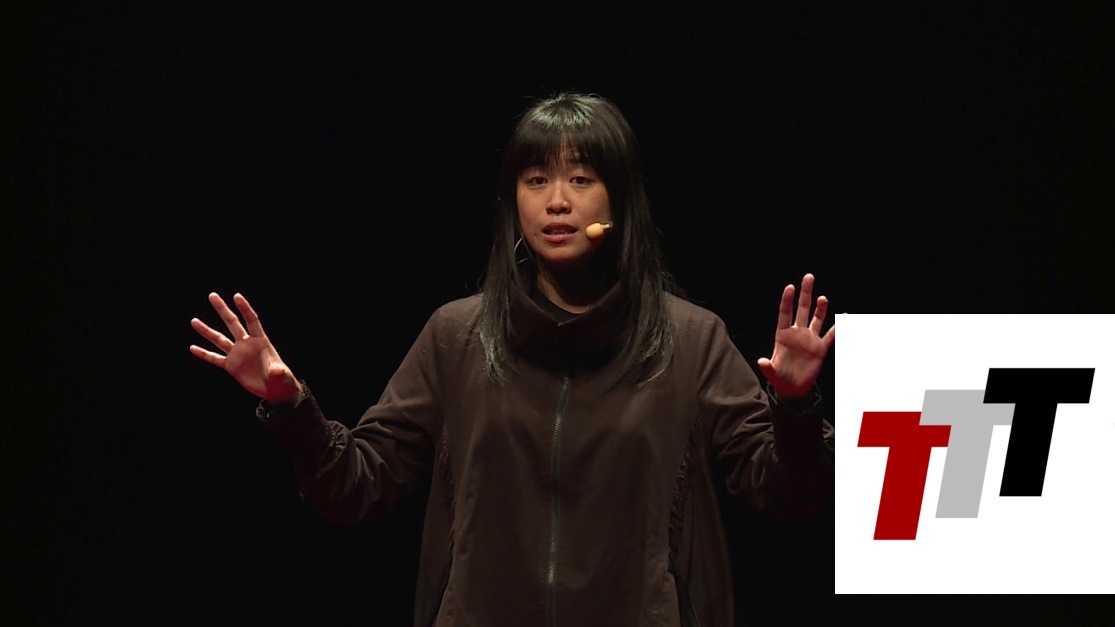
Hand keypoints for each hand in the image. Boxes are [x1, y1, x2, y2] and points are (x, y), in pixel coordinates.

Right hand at [189, 292, 302, 403]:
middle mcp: (247, 344)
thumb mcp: (282, 376)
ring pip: (220, 339)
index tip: (236, 296)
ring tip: (194, 321)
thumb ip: (278, 371)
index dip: (244, 308)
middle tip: (212, 295)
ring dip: (207, 330)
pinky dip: (204, 354)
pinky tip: (192, 348)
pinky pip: (215, 358)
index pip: (251, 320)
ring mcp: (238, 354)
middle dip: (223, 309)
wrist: (275, 390)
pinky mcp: (231, 366)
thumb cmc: (282, 380)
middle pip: (232, 323)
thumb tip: (276, 371)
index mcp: (261, 341)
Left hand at [757, 273, 835, 398]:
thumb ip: (767, 367)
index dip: (787, 300)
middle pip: (802, 309)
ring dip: (820, 308)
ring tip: (822, 298)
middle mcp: (797, 333)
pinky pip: (831, 335)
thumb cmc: (780, 378)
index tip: (790, 287)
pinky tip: (844, 316)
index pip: (785, 313)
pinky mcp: (820, 348)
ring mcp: (809, 339)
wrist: (793, 388)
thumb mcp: (772, 373)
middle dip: (805, 293)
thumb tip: (761, 362)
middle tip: (808, 277)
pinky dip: (838, 327)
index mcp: (783, 335)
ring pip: (817, 319)